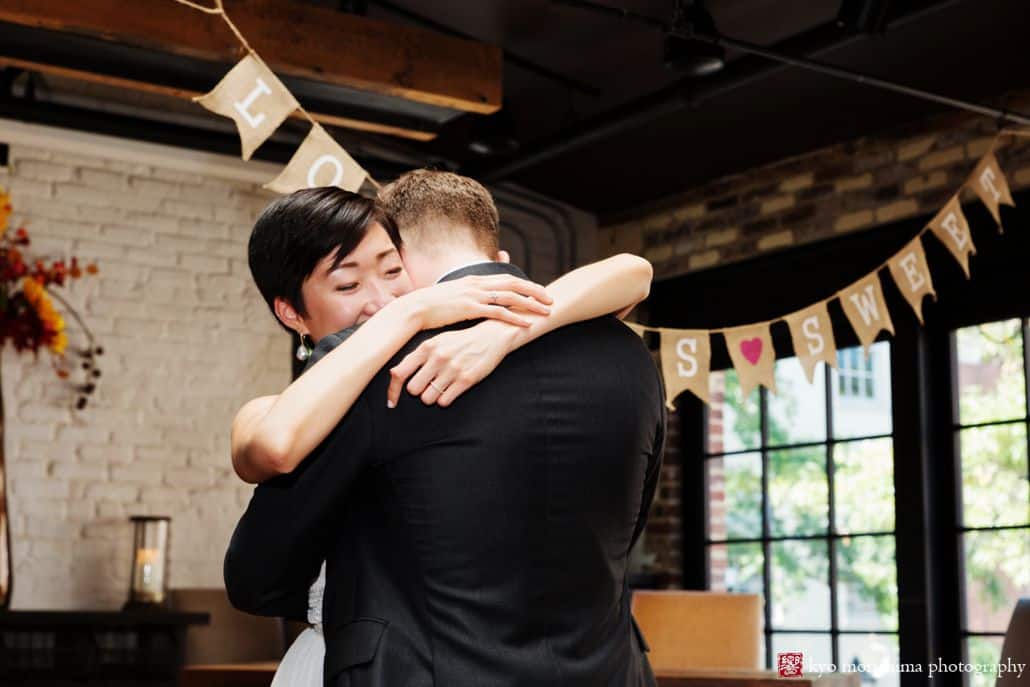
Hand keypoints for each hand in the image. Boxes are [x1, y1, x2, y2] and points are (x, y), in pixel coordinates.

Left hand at [386, 320, 516, 407]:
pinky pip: (444, 401)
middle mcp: (437, 357)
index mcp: (426, 347)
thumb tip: (395, 374)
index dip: (392, 390)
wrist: (491, 336)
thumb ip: (417, 356)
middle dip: (418, 391)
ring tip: (440, 388)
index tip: (392, 401)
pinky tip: (451, 390)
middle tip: (427, 385)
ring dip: (432, 397)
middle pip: (413, 389)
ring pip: (427, 398)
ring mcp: (452, 369)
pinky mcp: (466, 379)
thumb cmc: (460, 341)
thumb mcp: (437, 342)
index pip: (399, 373)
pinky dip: (445, 400)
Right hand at [406, 275, 552, 329]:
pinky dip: (515, 318)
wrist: (414, 309)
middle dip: (534, 290)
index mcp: (474, 280)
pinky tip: (527, 324)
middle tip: (550, 299)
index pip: (506, 277)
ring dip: (531, 303)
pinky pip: (498, 313)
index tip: (539, 290)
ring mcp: (474, 295)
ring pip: (510, 296)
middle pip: (513, 283)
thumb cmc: (432, 306)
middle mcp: (477, 284)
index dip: (525, 283)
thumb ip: (468, 294)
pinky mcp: (469, 309)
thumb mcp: (453, 294)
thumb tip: (477, 298)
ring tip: (546, 311)